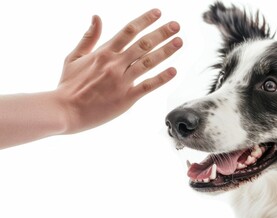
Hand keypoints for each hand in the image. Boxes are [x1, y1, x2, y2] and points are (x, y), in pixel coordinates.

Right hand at [56, 9, 181, 133]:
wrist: (64, 111)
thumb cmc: (67, 85)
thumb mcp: (73, 57)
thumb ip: (88, 37)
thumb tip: (97, 17)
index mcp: (103, 53)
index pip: (129, 31)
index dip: (145, 20)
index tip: (158, 13)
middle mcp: (115, 64)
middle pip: (143, 44)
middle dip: (161, 32)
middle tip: (176, 25)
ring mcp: (121, 81)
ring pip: (148, 62)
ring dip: (166, 51)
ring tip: (179, 41)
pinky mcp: (126, 98)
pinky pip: (147, 86)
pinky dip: (161, 78)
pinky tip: (174, 71)